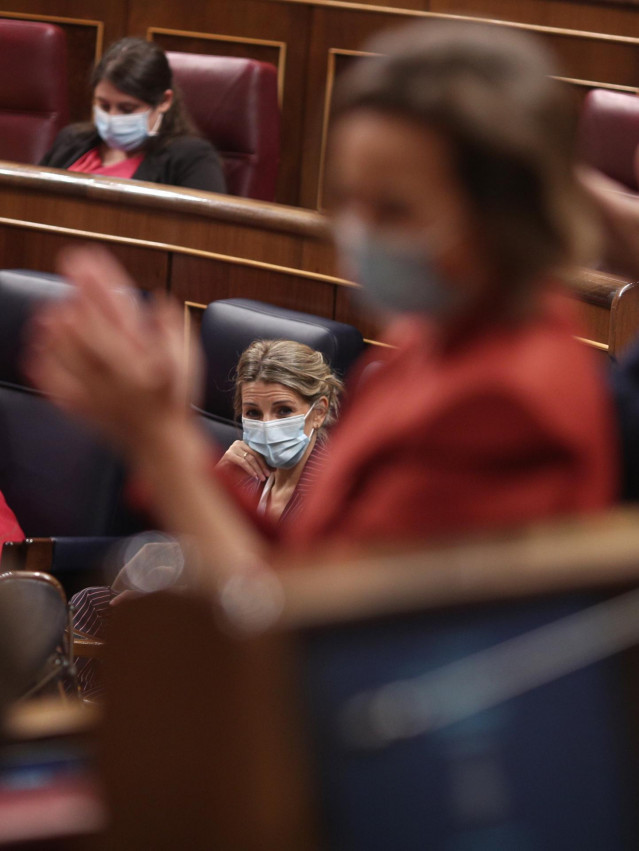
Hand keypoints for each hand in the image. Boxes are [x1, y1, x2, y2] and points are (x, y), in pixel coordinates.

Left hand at [25, 245, 200, 451]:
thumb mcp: (187, 363)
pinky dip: (46, 368)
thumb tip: (161, 299)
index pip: (119, 316)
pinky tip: (38, 349)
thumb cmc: (175, 403)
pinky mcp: (84, 409)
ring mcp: (99, 394)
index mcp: (145, 363)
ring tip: (49, 310)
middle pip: (90, 333)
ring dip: (57, 331)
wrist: (161, 446)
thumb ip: (173, 331)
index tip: (90, 264)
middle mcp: (119, 377)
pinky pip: (58, 388)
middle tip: (66, 278)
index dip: (102, 287)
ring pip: (71, 358)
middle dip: (76, 302)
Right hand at [216, 440, 270, 481]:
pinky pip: (243, 462)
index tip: (273, 470)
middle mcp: (238, 443)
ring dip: (257, 469)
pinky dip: (250, 470)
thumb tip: (274, 468)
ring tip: (262, 478)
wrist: (219, 477)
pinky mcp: (228, 454)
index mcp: (244, 444)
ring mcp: (233, 448)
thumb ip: (260, 466)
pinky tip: (254, 476)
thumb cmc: (235, 471)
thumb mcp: (250, 468)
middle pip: (255, 454)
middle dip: (263, 466)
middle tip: (268, 475)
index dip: (266, 461)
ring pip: (250, 458)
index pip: (258, 452)